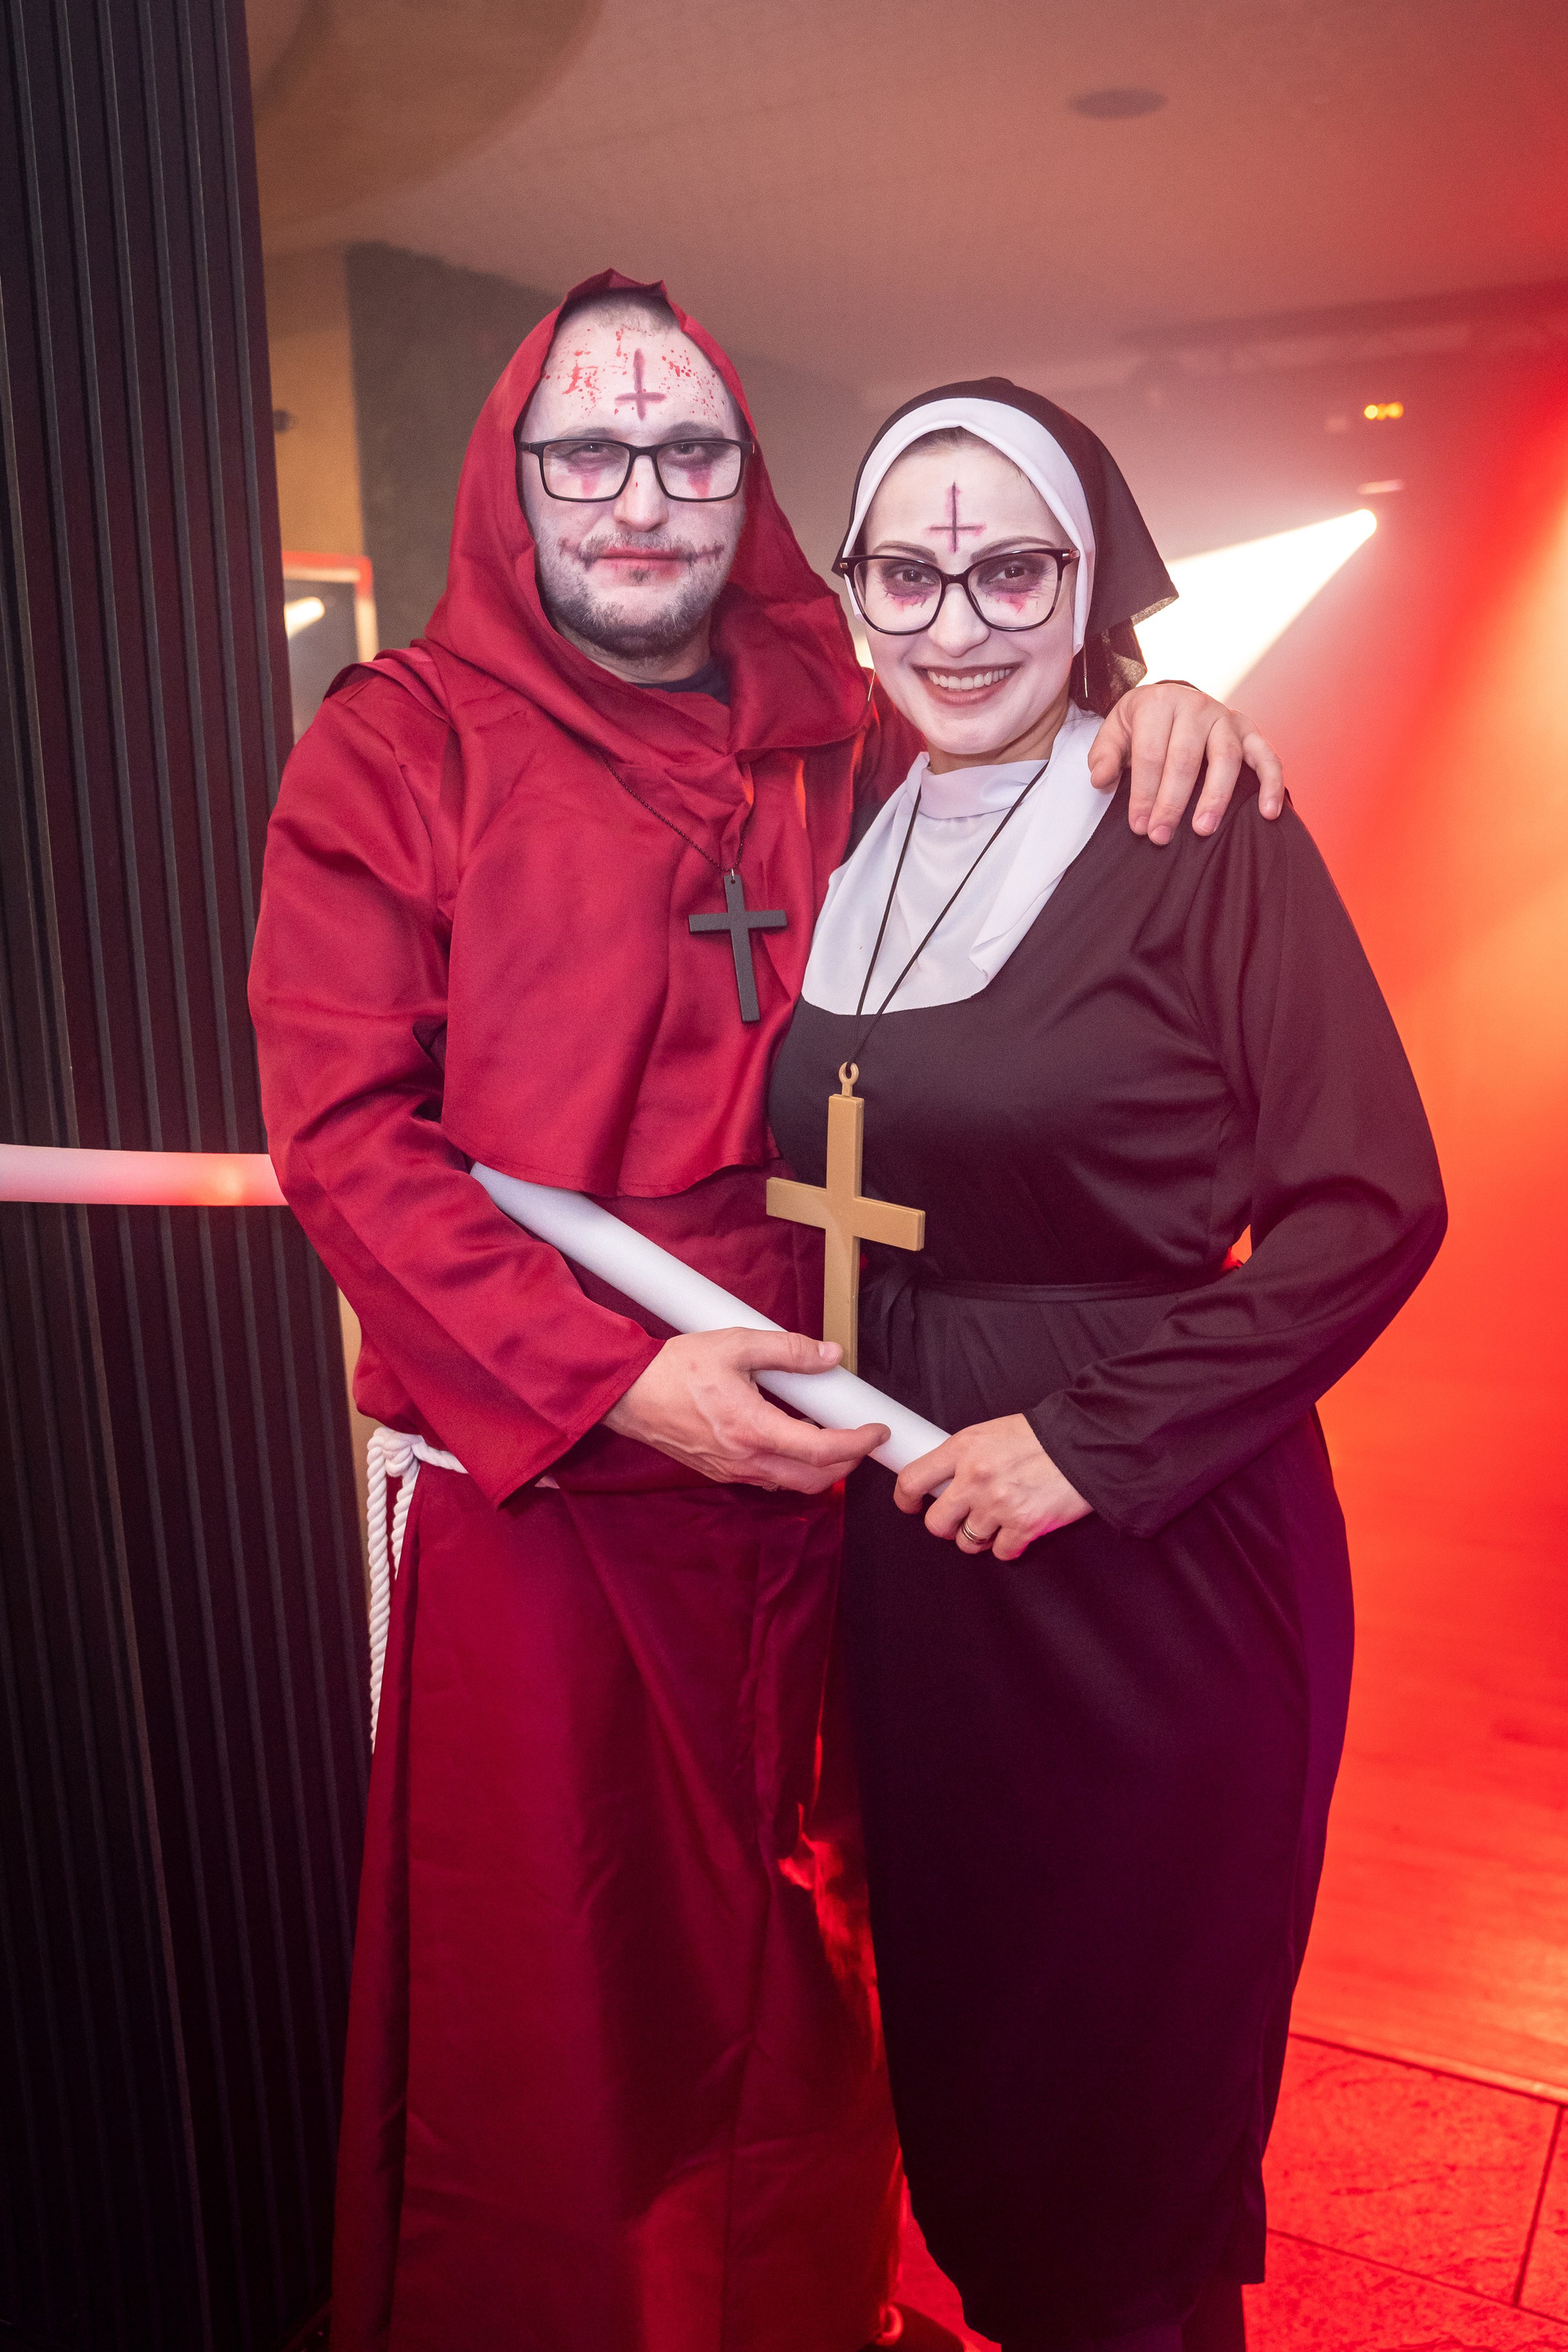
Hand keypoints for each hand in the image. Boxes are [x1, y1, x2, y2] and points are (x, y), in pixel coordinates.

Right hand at [603, 1328, 888, 1493]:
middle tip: (860, 1437)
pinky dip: (791, 1467)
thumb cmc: (675, 1369)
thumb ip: (788, 1350)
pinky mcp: (720, 1471)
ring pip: (792, 1484)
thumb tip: (829, 1356)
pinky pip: (768, 1479)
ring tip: (831, 1437)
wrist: (628, 1394)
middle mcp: (745, 1459)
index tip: (876, 1430)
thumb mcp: (736, 1345)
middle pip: (815, 1480)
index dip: (858, 1442)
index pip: (821, 1449)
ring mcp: (731, 1471)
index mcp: (752, 1428)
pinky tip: (791, 1440)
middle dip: (847, 1463)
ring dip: (820, 1468)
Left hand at [895, 1412, 1090, 1560]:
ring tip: (995, 1522)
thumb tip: (944, 1480)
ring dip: (978, 1538)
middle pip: (936, 1524)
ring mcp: (998, 1505)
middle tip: (960, 1520)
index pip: (912, 1479)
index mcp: (963, 1448)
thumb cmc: (1040, 1437)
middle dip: (945, 1527)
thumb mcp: (991, 1433)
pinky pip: (1001, 1552)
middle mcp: (975, 1478)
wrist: (1084, 1445)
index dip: (905, 1498)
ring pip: (967, 1543)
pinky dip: (1009, 1546)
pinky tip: (1018, 1529)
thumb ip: (964, 1456)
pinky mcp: (1023, 1526)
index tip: (912, 1505)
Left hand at [1087, 681, 1284, 844]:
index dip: (1144, 793)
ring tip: (1203, 830)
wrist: (1171, 701)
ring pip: (1226, 758)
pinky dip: (1272, 783)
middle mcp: (1196, 706)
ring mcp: (1226, 717)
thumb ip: (1105, 755)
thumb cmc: (1142, 724)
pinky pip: (1266, 756)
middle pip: (1186, 759)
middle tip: (1161, 836)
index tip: (1139, 826)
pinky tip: (1268, 812)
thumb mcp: (1115, 731)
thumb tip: (1101, 780)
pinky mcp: (1249, 731)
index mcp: (1159, 703)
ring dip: (1215, 797)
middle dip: (1172, 802)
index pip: (1151, 754)